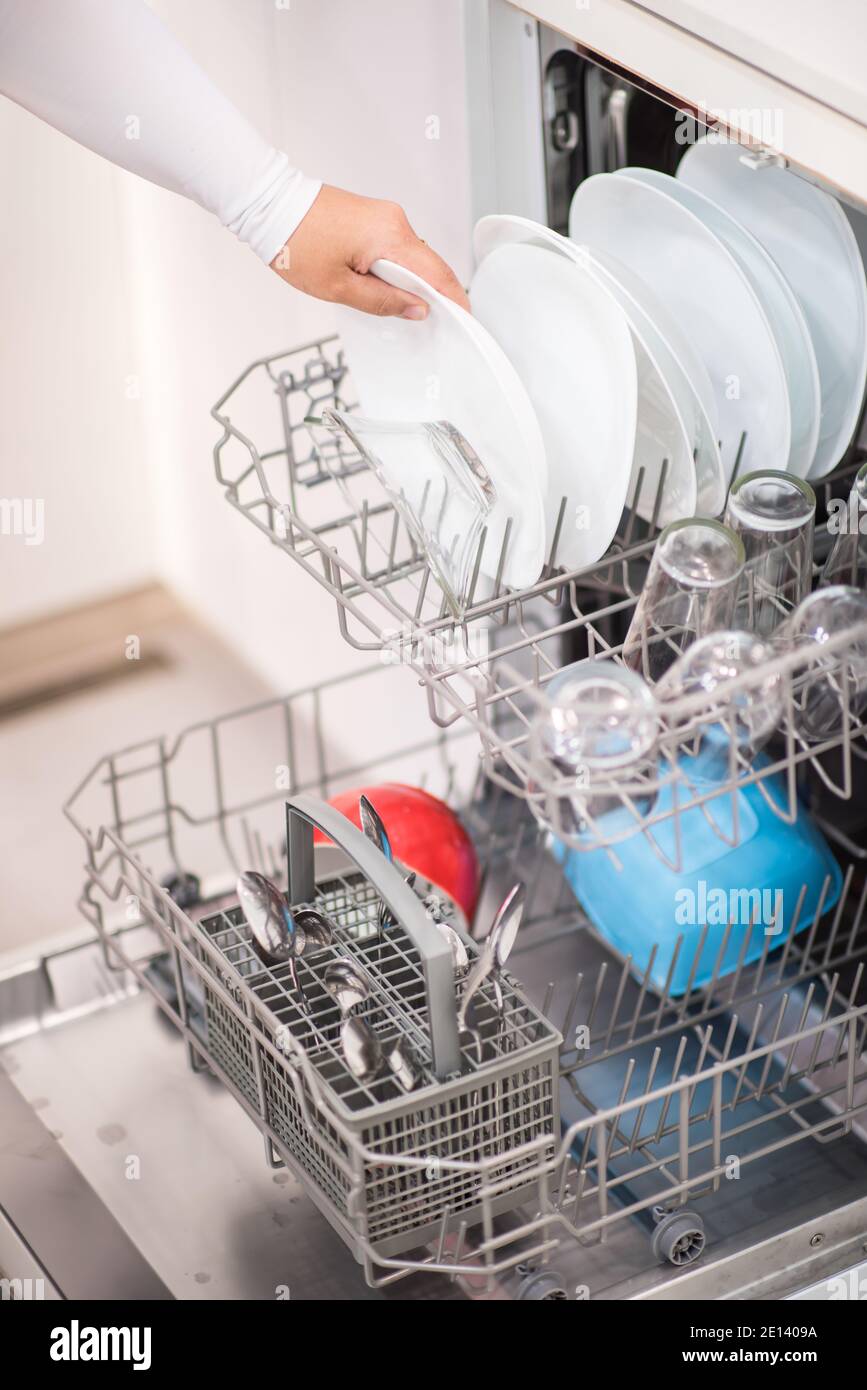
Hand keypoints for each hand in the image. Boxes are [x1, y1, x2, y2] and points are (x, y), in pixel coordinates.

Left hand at [270, 184, 468, 317]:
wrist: (268, 206)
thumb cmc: (296, 242)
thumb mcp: (339, 287)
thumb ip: (382, 302)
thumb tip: (416, 308)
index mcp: (390, 235)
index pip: (436, 272)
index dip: (453, 298)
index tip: (464, 317)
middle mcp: (393, 220)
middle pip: (426, 264)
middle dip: (428, 293)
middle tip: (420, 320)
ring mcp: (384, 215)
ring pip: (410, 257)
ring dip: (405, 281)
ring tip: (387, 303)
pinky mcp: (373, 216)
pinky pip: (395, 247)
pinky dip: (393, 268)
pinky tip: (376, 284)